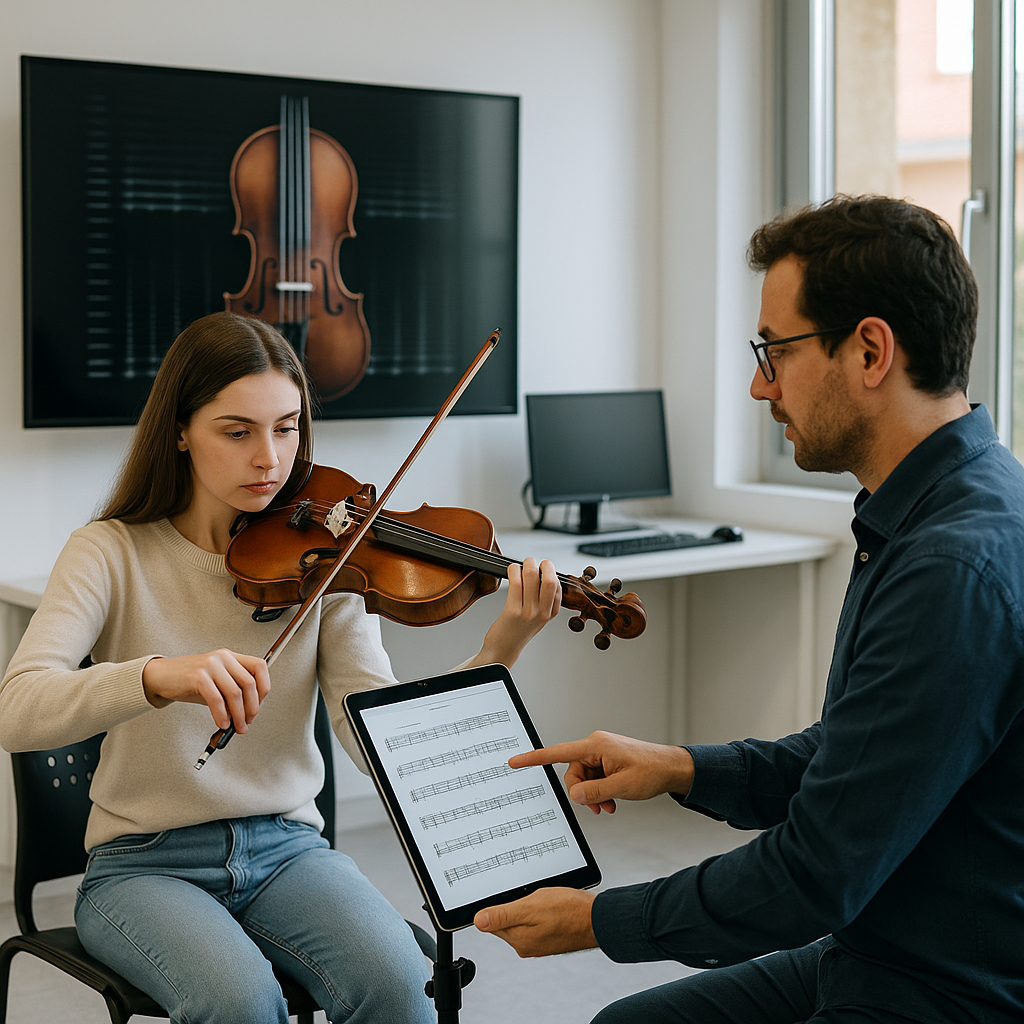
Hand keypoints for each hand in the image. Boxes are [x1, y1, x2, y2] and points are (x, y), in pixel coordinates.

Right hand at [141, 649, 270, 732]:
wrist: (161, 676)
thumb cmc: (189, 680)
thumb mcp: (216, 682)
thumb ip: (232, 694)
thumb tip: (247, 713)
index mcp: (231, 657)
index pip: (260, 667)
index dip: (264, 688)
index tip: (259, 705)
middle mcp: (223, 658)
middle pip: (249, 683)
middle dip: (252, 707)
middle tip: (248, 722)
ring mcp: (211, 665)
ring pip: (235, 693)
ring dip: (238, 715)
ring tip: (236, 727)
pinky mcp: (198, 676)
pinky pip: (216, 699)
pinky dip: (221, 715)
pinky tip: (221, 723)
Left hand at [469, 558, 561, 668]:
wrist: (503, 650)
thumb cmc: (517, 632)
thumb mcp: (538, 618)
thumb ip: (543, 599)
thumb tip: (540, 574)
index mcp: (551, 613)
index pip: (558, 586)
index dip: (550, 572)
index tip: (543, 569)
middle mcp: (542, 613)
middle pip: (549, 580)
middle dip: (543, 565)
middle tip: (535, 563)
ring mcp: (528, 612)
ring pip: (531, 576)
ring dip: (526, 564)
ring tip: (522, 565)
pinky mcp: (513, 611)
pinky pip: (516, 582)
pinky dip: (513, 570)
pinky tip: (512, 571)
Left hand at [474, 887, 597, 956]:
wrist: (599, 919)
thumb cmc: (569, 911)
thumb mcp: (530, 907)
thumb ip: (503, 915)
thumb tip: (479, 921)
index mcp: (518, 940)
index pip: (494, 921)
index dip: (497, 904)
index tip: (505, 894)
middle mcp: (527, 945)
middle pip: (508, 920)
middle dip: (515, 904)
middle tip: (530, 894)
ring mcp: (540, 943)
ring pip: (523, 919)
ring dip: (529, 906)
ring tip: (544, 899)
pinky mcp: (551, 937)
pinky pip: (537, 922)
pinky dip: (540, 911)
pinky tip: (551, 905)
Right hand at [509, 731, 694, 812]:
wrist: (672, 768)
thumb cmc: (651, 771)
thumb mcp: (621, 787)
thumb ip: (594, 792)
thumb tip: (574, 795)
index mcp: (595, 745)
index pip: (558, 753)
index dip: (534, 759)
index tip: (515, 762)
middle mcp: (596, 746)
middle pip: (573, 773)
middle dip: (584, 793)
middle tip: (600, 807)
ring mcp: (602, 753)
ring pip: (585, 779)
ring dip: (594, 795)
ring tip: (610, 806)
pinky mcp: (608, 761)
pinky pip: (595, 778)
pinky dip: (601, 792)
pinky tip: (612, 801)